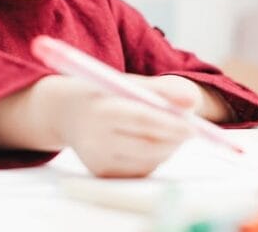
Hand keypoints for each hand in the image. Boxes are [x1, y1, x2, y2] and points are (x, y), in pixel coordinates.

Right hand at [51, 76, 198, 177]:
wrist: (64, 113)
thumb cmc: (100, 94)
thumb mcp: (125, 82)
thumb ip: (161, 89)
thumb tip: (192, 101)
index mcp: (101, 110)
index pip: (142, 120)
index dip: (171, 124)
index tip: (193, 126)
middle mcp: (96, 139)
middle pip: (147, 145)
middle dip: (174, 139)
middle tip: (191, 129)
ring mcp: (98, 161)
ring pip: (148, 160)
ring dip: (166, 147)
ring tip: (164, 130)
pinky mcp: (103, 175)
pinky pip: (141, 170)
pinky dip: (153, 157)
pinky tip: (146, 142)